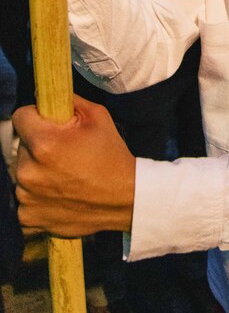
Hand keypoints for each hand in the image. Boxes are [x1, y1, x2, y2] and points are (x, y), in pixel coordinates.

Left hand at [13, 95, 135, 237]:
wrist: (125, 199)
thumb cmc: (112, 155)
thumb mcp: (98, 116)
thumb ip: (68, 101)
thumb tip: (46, 95)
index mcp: (44, 143)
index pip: (19, 117)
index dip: (35, 117)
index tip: (48, 124)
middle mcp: (28, 171)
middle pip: (21, 146)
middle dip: (37, 146)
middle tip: (63, 153)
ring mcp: (26, 197)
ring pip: (22, 173)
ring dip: (37, 172)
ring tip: (64, 176)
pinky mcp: (28, 218)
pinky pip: (24, 199)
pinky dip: (37, 197)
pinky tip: (60, 195)